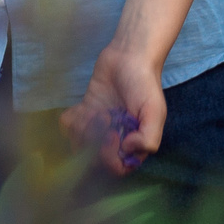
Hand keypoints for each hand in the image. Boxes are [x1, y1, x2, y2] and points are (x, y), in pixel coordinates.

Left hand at [61, 41, 165, 175]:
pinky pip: (69, 127)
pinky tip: (82, 108)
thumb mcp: (154, 111)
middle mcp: (115, 138)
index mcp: (133, 143)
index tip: (112, 134)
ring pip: (79, 144)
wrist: (129, 56)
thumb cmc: (145, 83)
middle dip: (94, 142)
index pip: (117, 167)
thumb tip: (127, 150)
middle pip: (95, 160)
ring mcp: (99, 126)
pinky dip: (71, 120)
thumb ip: (149, 138)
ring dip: (82, 130)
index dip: (109, 157)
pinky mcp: (85, 112)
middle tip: (103, 117)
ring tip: (93, 112)